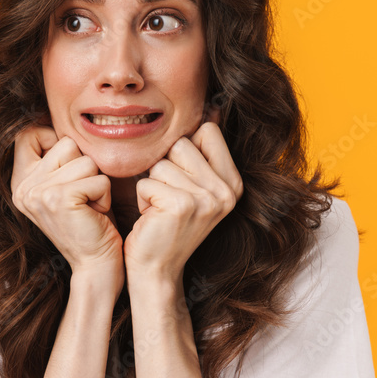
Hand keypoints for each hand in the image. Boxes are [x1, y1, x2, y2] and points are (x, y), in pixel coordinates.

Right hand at [11, 125, 124, 299]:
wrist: (95, 265)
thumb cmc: (89, 221)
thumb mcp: (65, 186)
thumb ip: (55, 158)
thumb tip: (61, 122)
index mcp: (19, 181)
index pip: (29, 133)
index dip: (55, 142)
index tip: (68, 172)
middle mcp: (22, 187)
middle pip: (66, 143)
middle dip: (85, 168)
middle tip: (82, 199)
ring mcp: (38, 193)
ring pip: (85, 160)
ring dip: (97, 183)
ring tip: (89, 207)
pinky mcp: (59, 199)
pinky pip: (97, 178)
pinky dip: (105, 195)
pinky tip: (95, 214)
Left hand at [123, 119, 243, 287]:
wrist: (157, 271)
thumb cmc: (166, 224)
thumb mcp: (193, 186)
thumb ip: (202, 152)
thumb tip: (213, 106)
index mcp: (234, 182)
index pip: (207, 131)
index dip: (184, 150)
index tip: (182, 180)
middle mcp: (227, 190)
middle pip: (182, 143)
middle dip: (164, 168)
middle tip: (168, 198)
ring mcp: (207, 199)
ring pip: (162, 162)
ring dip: (152, 184)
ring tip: (160, 209)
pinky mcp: (182, 206)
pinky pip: (147, 181)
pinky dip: (142, 198)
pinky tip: (152, 218)